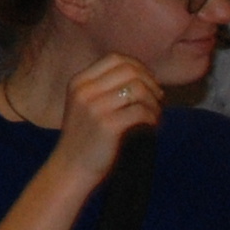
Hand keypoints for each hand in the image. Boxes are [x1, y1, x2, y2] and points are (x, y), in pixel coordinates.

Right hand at [50, 55, 165, 185]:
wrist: (71, 170)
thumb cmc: (85, 140)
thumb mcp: (86, 106)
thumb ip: (107, 89)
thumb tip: (146, 77)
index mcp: (79, 82)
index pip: (115, 59)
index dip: (139, 68)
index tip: (149, 84)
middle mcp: (85, 91)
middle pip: (130, 70)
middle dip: (151, 83)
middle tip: (158, 100)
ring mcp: (95, 107)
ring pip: (138, 89)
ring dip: (154, 101)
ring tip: (155, 115)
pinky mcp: (107, 125)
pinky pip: (141, 111)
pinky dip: (153, 118)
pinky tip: (152, 127)